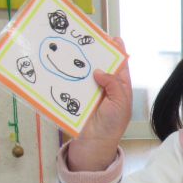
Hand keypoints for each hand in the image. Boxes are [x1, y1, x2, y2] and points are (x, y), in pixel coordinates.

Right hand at [67, 42, 131, 171]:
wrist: (95, 144)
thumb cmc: (113, 124)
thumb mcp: (121, 103)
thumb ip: (114, 85)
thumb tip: (100, 71)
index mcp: (120, 86)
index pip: (120, 64)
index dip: (117, 51)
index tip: (112, 37)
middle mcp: (105, 85)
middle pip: (100, 64)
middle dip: (95, 52)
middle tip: (86, 38)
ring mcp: (89, 90)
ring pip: (84, 71)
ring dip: (78, 62)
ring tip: (72, 47)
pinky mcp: (75, 96)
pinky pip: (71, 83)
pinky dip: (66, 75)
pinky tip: (60, 65)